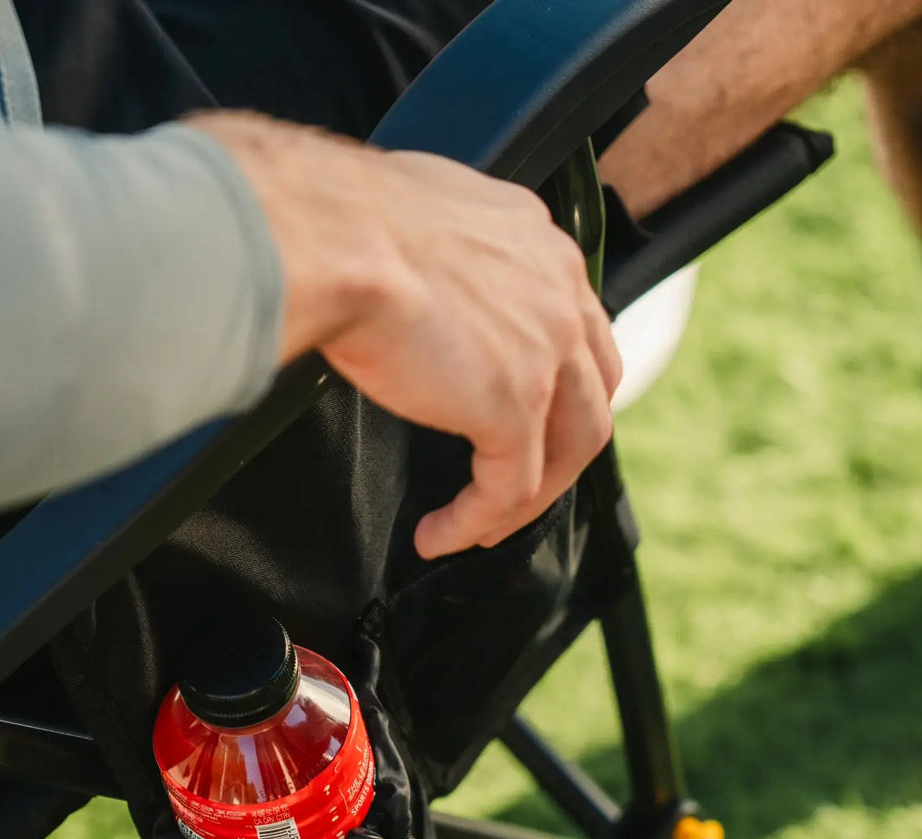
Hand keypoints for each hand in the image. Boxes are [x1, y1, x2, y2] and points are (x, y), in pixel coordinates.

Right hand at [194, 112, 621, 558]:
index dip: (556, 382)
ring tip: (483, 526)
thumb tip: (409, 282)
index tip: (521, 417)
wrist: (331, 238)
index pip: (572, 325)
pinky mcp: (515, 405)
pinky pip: (511, 486)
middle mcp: (558, 291)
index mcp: (536, 242)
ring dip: (528, 496)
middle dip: (558, 449)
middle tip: (514, 485)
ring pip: (571, 447)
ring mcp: (546, 351)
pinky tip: (440, 534)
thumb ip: (443, 259)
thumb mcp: (416, 221)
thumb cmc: (341, 223)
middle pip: (591, 391)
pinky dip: (476, 520)